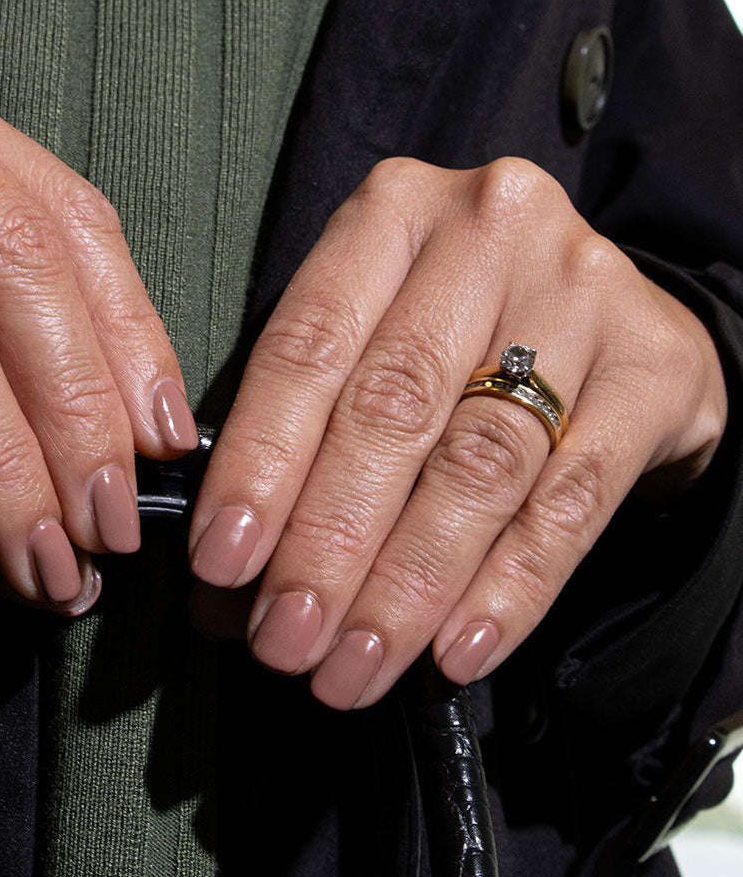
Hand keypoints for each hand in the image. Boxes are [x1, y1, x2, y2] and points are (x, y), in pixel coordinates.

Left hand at [188, 157, 725, 706]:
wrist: (610, 317)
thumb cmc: (460, 330)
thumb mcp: (374, 335)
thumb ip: (303, 430)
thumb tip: (227, 567)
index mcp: (392, 213)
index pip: (308, 347)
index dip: (259, 462)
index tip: (222, 563)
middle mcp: (487, 231)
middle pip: (390, 409)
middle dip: (326, 542)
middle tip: (283, 638)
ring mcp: (581, 291)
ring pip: (476, 463)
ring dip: (404, 584)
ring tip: (353, 663)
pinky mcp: (655, 366)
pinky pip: (571, 500)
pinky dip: (508, 587)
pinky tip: (455, 649)